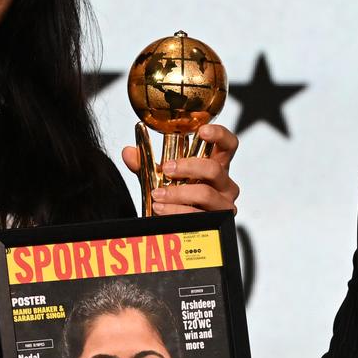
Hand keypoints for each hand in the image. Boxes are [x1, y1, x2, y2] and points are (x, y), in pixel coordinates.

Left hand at [122, 123, 239, 213]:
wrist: (181, 227)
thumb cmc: (178, 196)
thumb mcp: (162, 177)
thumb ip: (146, 164)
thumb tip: (128, 152)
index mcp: (217, 166)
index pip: (229, 144)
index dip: (220, 135)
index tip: (202, 131)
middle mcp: (225, 184)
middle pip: (214, 168)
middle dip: (188, 167)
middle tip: (167, 169)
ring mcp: (224, 204)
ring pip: (206, 194)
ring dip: (178, 193)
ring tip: (158, 194)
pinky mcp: (218, 222)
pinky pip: (197, 215)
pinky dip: (176, 211)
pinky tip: (161, 209)